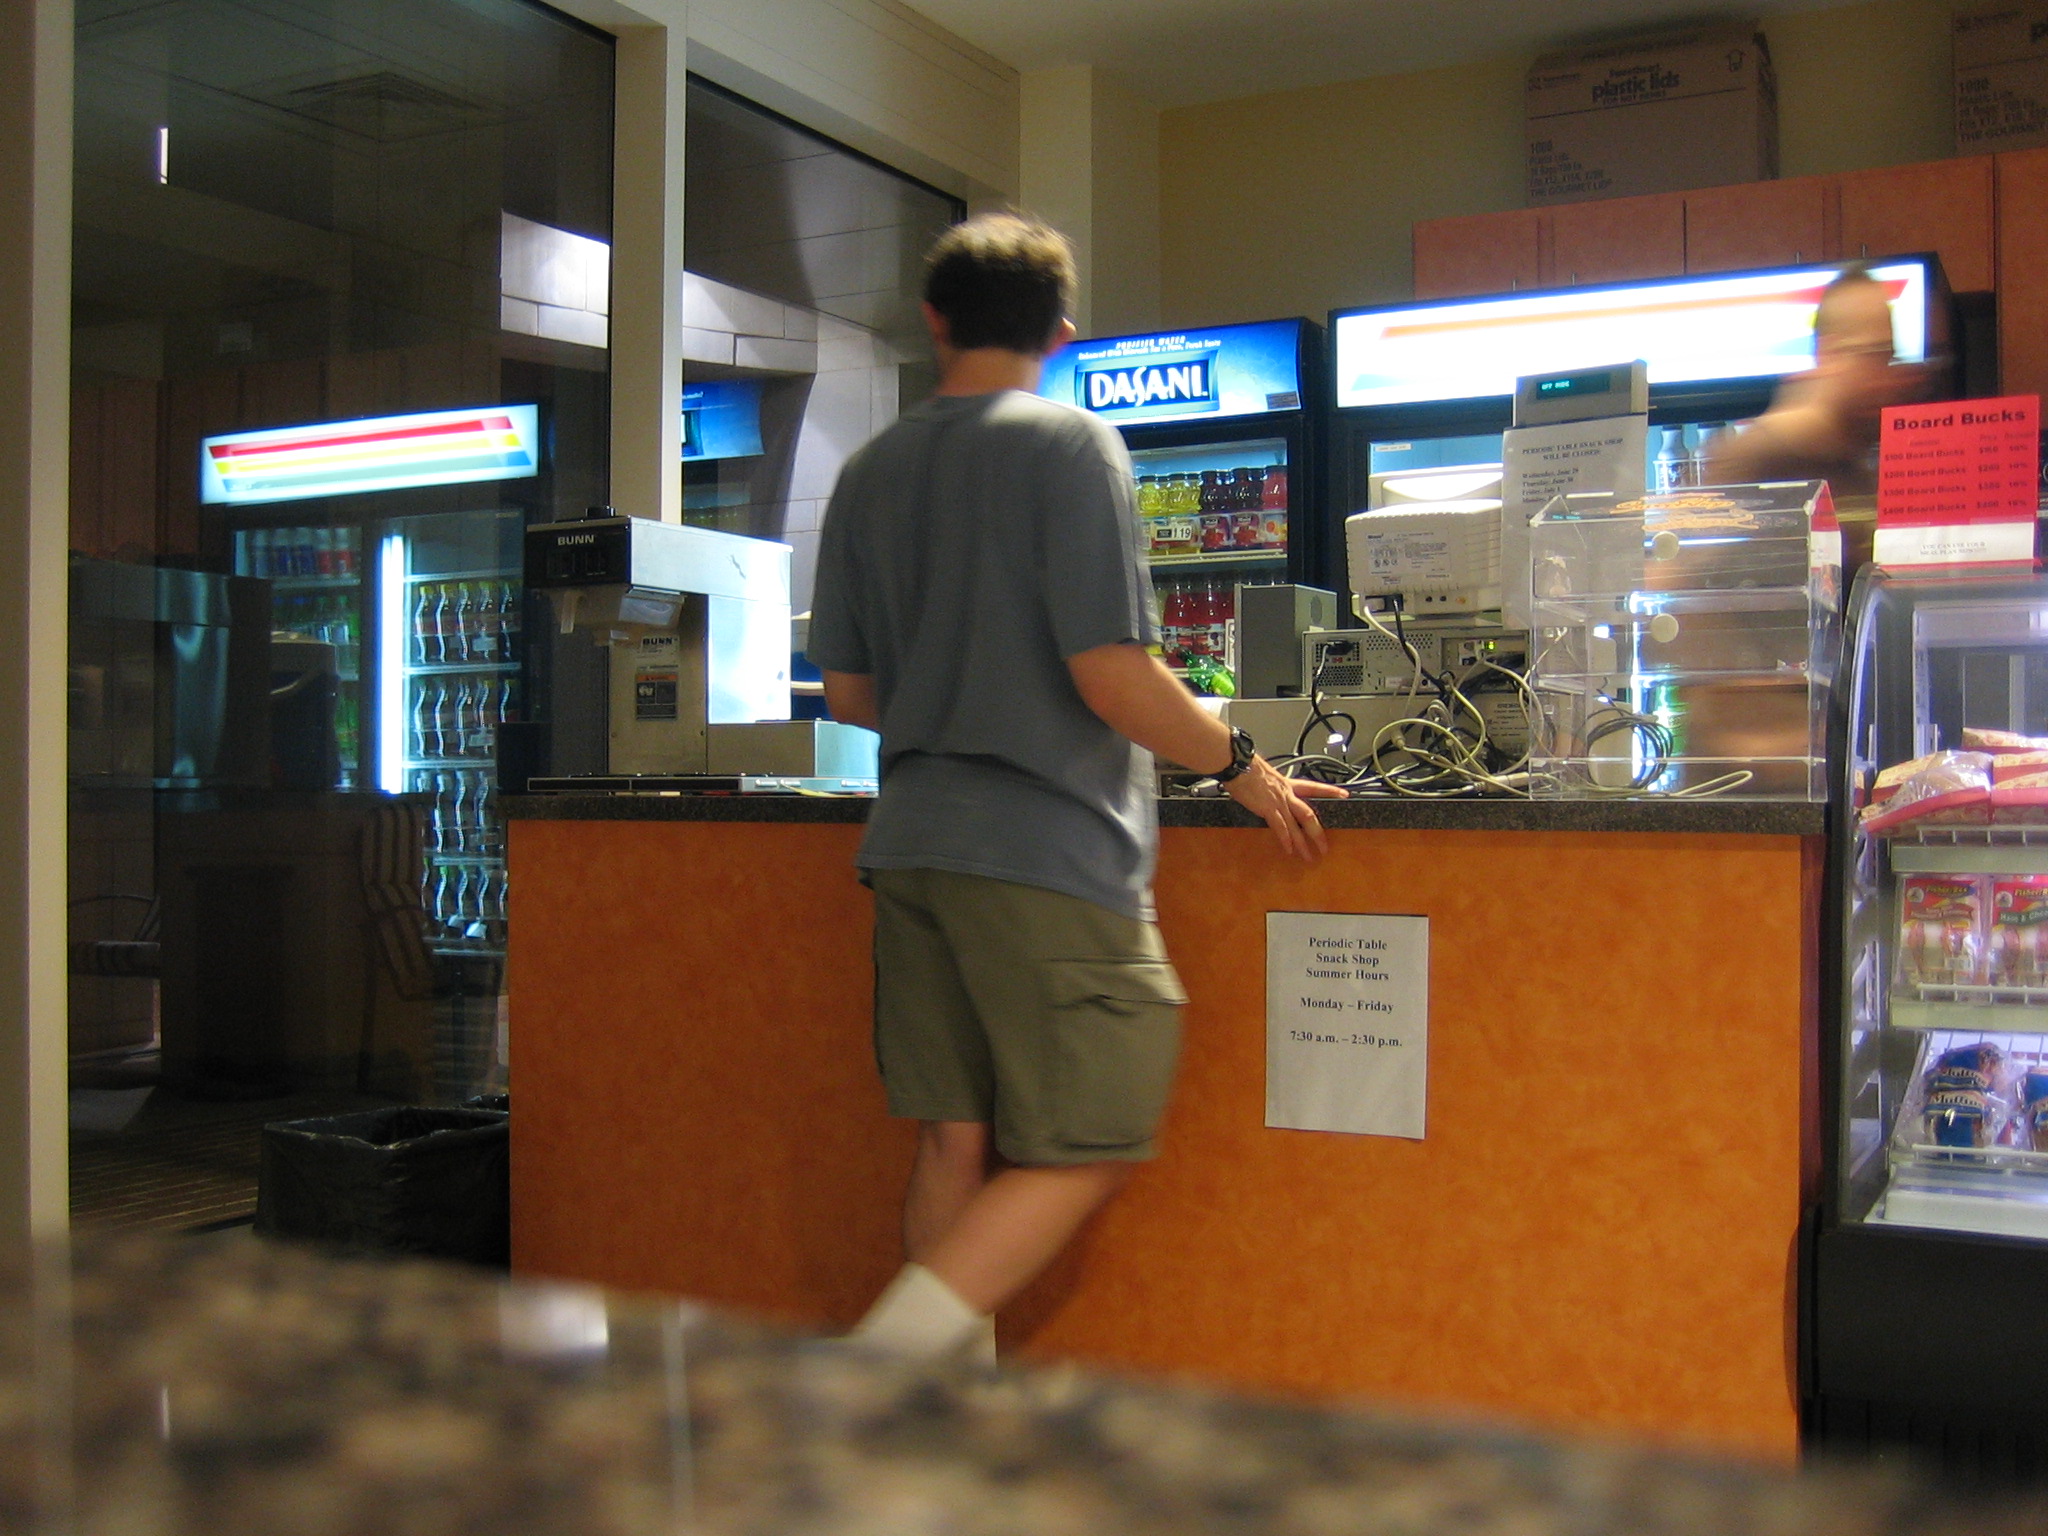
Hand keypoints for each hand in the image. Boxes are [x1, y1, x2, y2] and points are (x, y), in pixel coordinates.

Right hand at [1225, 757, 1346, 861]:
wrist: (1239, 764)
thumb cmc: (1246, 768)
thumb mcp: (1265, 775)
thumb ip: (1271, 786)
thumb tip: (1268, 792)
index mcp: (1287, 784)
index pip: (1314, 787)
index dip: (1330, 791)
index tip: (1345, 794)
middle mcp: (1287, 794)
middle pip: (1309, 815)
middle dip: (1318, 833)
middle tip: (1325, 848)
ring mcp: (1279, 802)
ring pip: (1297, 824)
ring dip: (1303, 843)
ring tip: (1309, 856)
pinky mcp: (1267, 808)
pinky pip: (1280, 827)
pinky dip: (1285, 839)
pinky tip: (1289, 850)